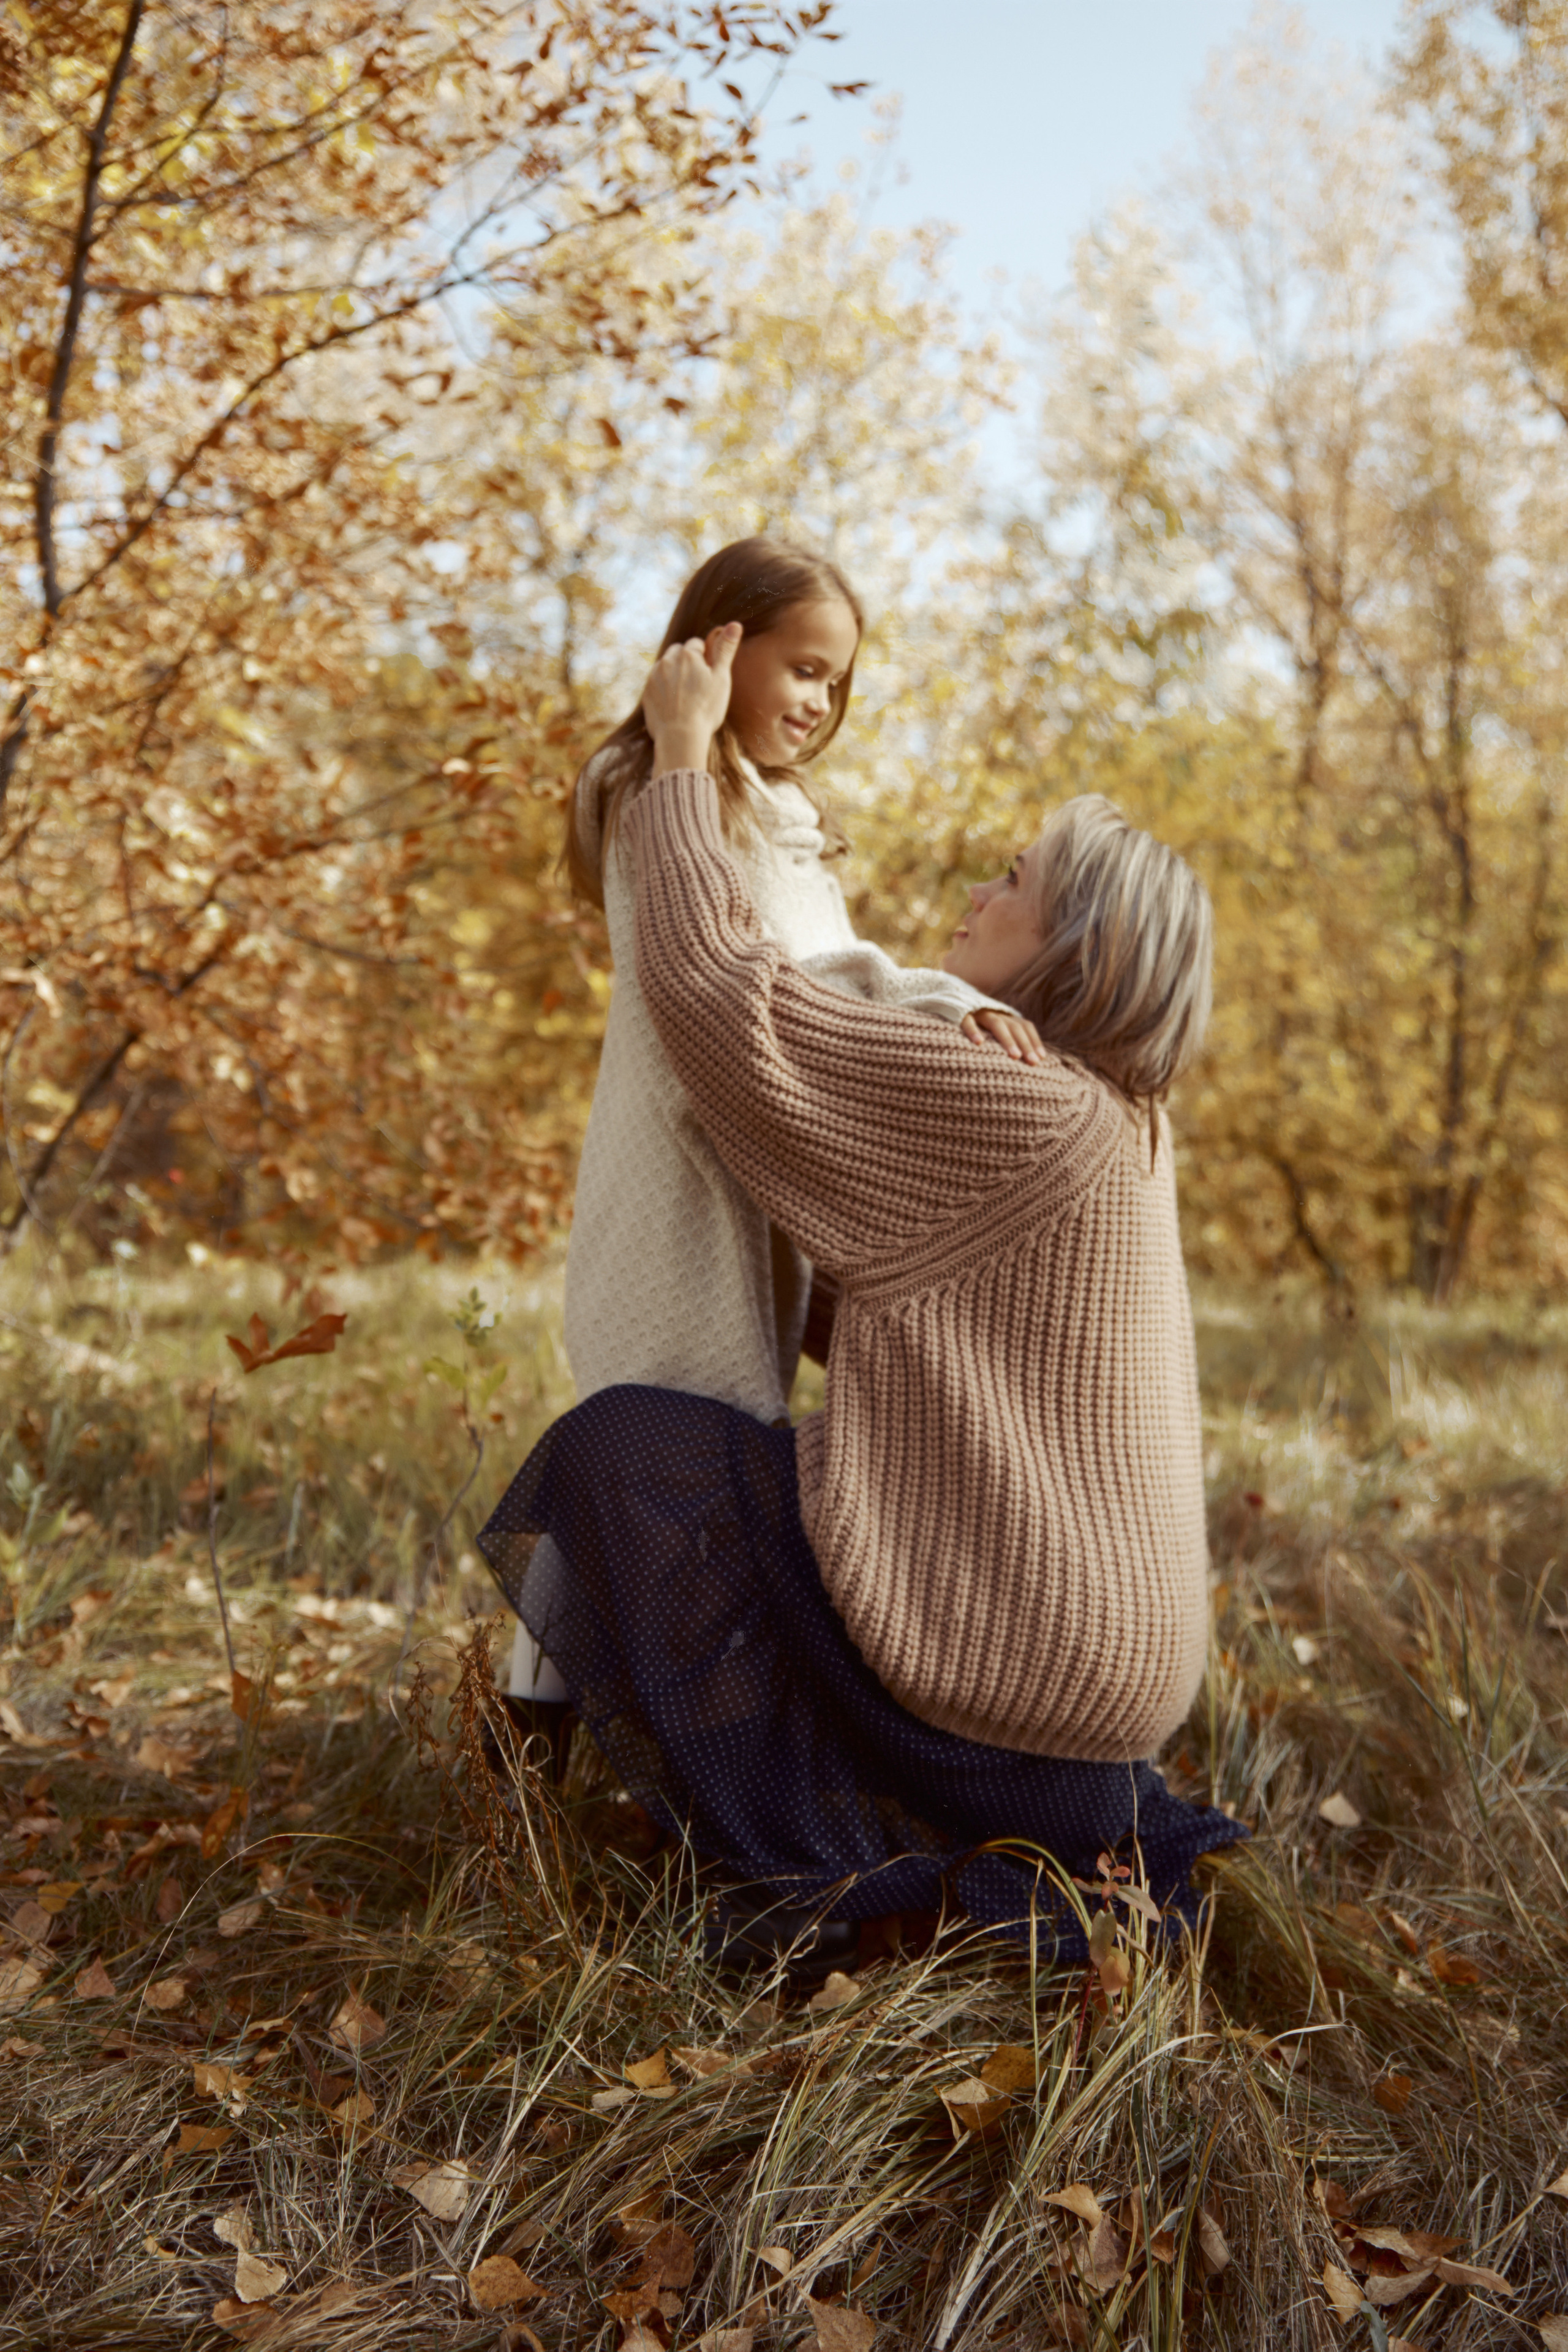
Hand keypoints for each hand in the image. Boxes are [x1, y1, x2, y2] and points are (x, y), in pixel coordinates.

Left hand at [642, 620, 740, 772]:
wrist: (680, 738)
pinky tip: (675, 705)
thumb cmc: (706, 709)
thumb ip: (726, 649)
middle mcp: (666, 661)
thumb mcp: (721, 678)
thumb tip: (735, 624)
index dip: (705, 659)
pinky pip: (657, 684)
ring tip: (686, 697)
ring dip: (675, 675)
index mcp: (687, 654)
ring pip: (666, 667)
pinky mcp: (646, 693)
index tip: (708, 676)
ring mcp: (653, 677)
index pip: (696, 645)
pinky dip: (665, 690)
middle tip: (697, 686)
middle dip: (687, 663)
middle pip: (678, 653)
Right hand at [960, 1007, 1046, 1065]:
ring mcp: (978, 1012)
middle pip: (1014, 1026)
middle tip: (1033, 1062)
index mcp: (1004, 1016)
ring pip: (996, 1023)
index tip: (1041, 1058)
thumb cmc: (974, 1026)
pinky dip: (973, 1031)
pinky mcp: (960, 1013)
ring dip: (1007, 1039)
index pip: (1024, 1025)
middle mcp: (994, 1013)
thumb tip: (1027, 1060)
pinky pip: (967, 1021)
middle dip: (1025, 1044)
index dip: (1034, 1040)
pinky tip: (979, 1044)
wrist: (947, 1000)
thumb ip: (1007, 1040)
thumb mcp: (993, 1030)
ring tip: (1014, 1056)